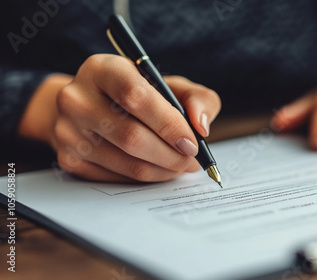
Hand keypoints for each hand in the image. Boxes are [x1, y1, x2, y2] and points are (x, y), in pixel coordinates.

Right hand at [22, 54, 220, 181]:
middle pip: (131, 136)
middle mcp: (77, 97)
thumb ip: (197, 98)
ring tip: (179, 165)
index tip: (192, 142)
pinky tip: (157, 169)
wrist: (89, 106)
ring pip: (126, 162)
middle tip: (190, 160)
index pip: (135, 97)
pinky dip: (144, 178)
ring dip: (162, 170)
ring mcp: (68, 130)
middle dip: (170, 154)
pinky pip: (116, 178)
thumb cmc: (138, 94)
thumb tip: (201, 126)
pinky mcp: (68, 158)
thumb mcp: (169, 85)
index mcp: (102, 69)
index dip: (168, 123)